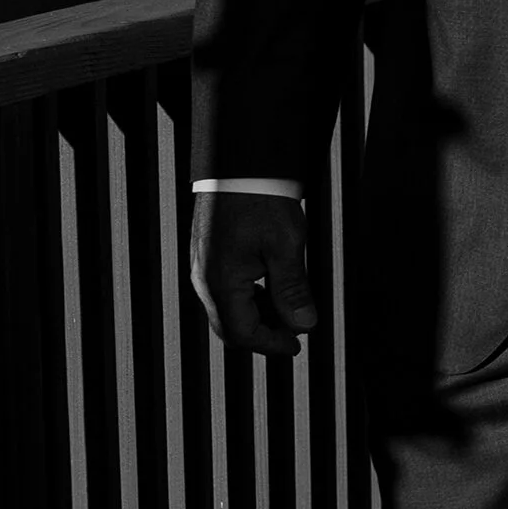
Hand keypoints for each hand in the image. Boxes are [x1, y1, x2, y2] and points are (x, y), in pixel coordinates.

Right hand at [192, 191, 317, 355]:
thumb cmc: (260, 199)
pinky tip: (274, 288)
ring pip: (228, 309)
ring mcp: (203, 266)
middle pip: (231, 326)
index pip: (243, 333)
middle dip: (264, 334)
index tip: (297, 345)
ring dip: (259, 315)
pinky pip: (225, 289)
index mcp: (220, 282)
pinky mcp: (208, 254)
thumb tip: (304, 324)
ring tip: (291, 309)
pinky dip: (250, 297)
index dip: (272, 344)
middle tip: (294, 333)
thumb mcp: (285, 246)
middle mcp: (204, 279)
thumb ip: (293, 290)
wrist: (239, 163)